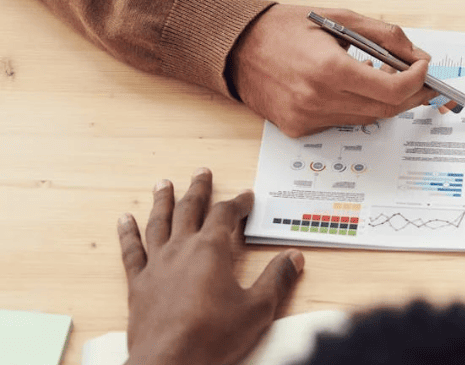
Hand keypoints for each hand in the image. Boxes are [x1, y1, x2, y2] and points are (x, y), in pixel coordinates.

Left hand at [118, 168, 303, 364]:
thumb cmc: (213, 337)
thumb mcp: (257, 309)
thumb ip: (276, 279)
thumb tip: (294, 258)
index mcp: (211, 250)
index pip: (226, 214)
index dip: (238, 202)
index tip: (247, 196)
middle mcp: (181, 250)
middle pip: (190, 209)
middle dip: (199, 190)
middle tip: (202, 172)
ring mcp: (156, 265)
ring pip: (159, 223)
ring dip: (162, 201)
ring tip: (163, 184)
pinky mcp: (138, 285)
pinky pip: (132, 251)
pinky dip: (128, 233)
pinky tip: (124, 220)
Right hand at [228, 5, 436, 137]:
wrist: (235, 47)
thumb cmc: (285, 27)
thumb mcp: (339, 17)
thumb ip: (384, 36)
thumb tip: (416, 56)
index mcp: (329, 69)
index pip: (392, 90)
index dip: (417, 81)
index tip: (423, 68)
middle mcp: (318, 99)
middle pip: (385, 109)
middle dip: (410, 94)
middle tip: (420, 79)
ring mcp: (307, 119)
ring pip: (366, 118)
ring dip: (383, 100)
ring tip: (384, 77)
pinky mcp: (299, 129)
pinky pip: (342, 122)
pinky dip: (355, 106)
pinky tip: (350, 87)